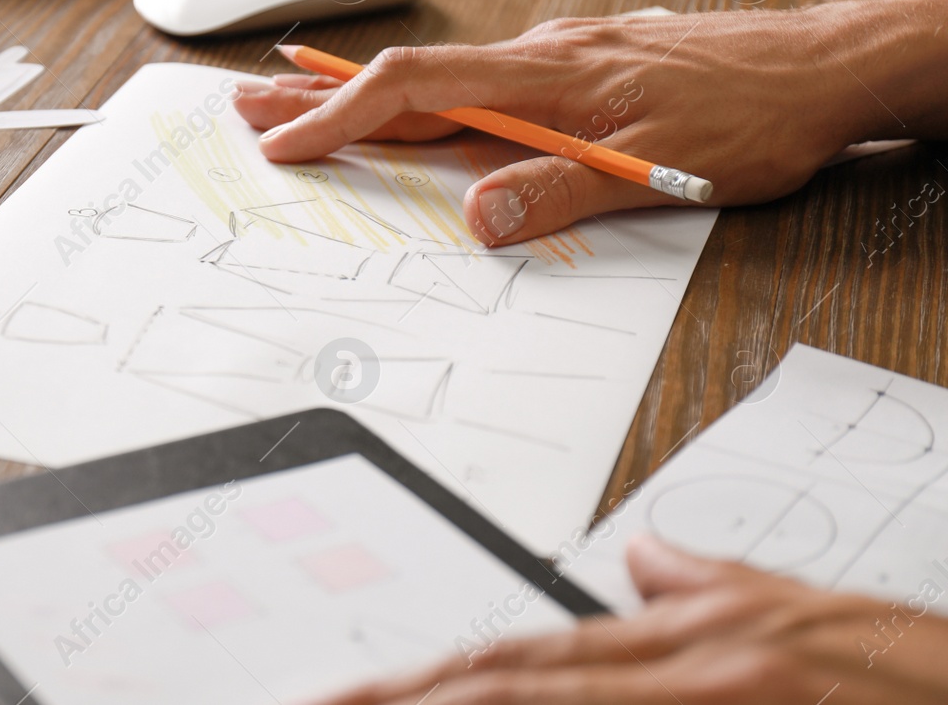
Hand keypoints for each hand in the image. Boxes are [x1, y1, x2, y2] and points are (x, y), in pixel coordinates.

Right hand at [234, 0, 947, 244]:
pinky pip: (476, 84)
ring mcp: (555, 60)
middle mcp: (539, 58)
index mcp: (546, 77)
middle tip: (248, 107)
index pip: (419, 87)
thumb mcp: (663, 168)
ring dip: (362, 97)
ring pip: (439, 78)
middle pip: (410, 75)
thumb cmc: (753, 115)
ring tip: (299, 107)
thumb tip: (475, 215)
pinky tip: (410, 113)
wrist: (823, 66)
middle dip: (321, 94)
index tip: (286, 144)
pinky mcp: (575, 70)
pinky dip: (419, 99)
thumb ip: (563, 191)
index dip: (343, 115)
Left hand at [314, 535, 947, 704]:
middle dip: (420, 704)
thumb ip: (712, 589)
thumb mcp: (805, 619)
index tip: (355, 697)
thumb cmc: (914, 679)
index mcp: (696, 642)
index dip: (432, 681)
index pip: (531, 661)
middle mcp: (696, 676)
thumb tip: (638, 558)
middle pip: (522, 692)